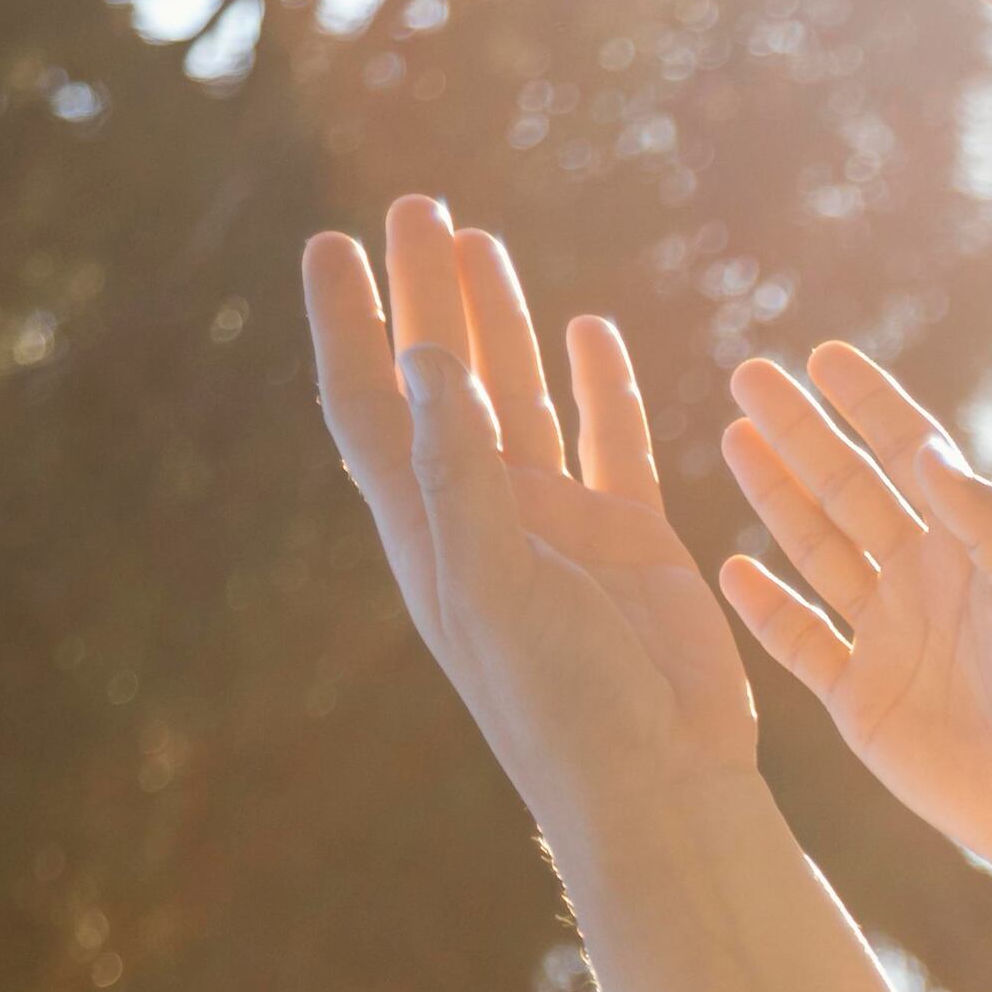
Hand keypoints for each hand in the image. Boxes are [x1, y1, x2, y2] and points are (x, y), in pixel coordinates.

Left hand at [308, 200, 759, 839]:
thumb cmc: (564, 703)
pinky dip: (598, 384)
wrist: (659, 785)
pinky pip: (608, 441)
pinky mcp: (631, 541)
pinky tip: (589, 332)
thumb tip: (425, 357)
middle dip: (423, 294)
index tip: (332, 241)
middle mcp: (486, 515)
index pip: (369, 404)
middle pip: (439, 380)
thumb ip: (459, 471)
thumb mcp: (494, 583)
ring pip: (517, 397)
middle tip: (415, 205)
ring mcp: (559, 526)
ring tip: (480, 241)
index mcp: (432, 528)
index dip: (345, 322)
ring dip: (496, 322)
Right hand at [716, 337, 991, 991]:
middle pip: (847, 489)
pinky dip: (765, 609)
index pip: (910, 456)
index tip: (825, 356)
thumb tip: (926, 451)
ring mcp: (886, 638)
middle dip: (801, 431)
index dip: (868, 405)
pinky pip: (799, 642)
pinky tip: (732, 568)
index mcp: (971, 548)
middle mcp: (922, 582)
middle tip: (749, 374)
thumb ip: (991, 522)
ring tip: (735, 436)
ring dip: (776, 495)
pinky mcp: (859, 700)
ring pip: (816, 550)